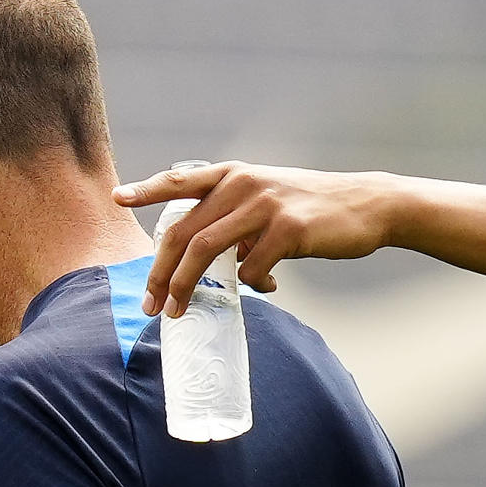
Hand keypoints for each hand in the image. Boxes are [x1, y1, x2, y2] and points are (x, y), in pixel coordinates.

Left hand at [113, 162, 386, 316]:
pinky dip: (253, 283)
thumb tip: (211, 258)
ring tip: (178, 311)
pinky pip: (252, 268)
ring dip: (186, 286)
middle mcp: (243, 184)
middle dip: (161, 272)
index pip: (179, 181)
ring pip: (206, 251)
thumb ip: (235, 216)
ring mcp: (264, 206)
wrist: (368, 204)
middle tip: (151, 303)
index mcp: (234, 174)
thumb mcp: (270, 196)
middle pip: (184, 230)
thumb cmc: (315, 206)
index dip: (146, 190)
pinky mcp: (288, 230)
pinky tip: (270, 283)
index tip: (117, 199)